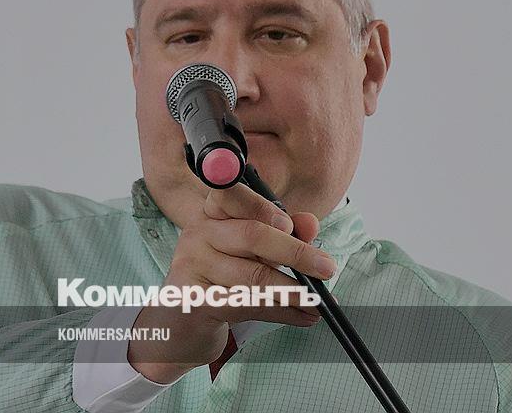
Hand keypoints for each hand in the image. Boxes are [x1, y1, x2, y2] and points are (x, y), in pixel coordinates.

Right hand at [126, 182, 335, 382]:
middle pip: (252, 236)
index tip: (288, 224)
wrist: (184, 318)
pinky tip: (304, 316)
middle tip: (327, 268)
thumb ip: (283, 232)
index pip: (231, 194)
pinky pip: (248, 305)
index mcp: (214, 212)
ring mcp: (193, 266)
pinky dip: (283, 313)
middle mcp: (199, 232)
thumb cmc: (225, 274)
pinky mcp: (195, 299)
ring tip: (319, 300)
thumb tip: (310, 225)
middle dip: (296, 253)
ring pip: (253, 277)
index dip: (261, 206)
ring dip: (294, 292)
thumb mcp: (255, 249)